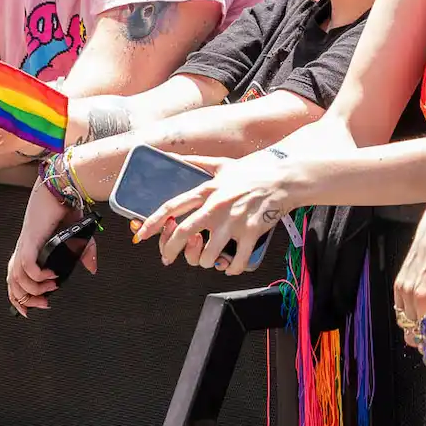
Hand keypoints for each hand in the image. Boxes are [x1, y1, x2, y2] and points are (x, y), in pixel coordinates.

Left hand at [7, 182, 96, 316]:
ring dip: (34, 289)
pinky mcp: (30, 240)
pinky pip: (27, 266)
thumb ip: (85, 253)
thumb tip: (92, 269)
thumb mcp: (79, 237)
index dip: (17, 298)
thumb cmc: (66, 208)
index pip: (14, 279)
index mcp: (29, 250)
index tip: (28, 311)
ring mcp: (25, 245)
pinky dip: (37, 276)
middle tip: (43, 304)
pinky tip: (51, 276)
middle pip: (12, 283)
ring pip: (18, 278)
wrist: (63, 188)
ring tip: (51, 288)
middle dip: (25, 300)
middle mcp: (24, 249)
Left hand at [139, 154, 284, 275]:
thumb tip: (170, 157)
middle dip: (170, 251)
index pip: (172, 207)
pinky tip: (230, 266)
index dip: (153, 222)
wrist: (285, 179)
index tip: (140, 235)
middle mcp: (216, 206)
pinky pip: (235, 262)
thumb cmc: (253, 171)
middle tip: (168, 258)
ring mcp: (233, 221)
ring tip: (209, 258)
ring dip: (204, 261)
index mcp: (207, 190)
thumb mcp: (222, 164)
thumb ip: (195, 163)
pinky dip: (230, 269)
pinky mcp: (251, 233)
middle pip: (183, 234)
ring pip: (207, 255)